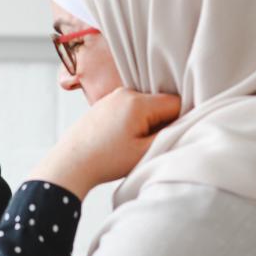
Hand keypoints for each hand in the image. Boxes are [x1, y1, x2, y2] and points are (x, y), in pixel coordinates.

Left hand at [29, 88, 180, 198]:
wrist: (71, 162)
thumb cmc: (107, 160)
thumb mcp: (144, 151)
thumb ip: (169, 134)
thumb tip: (185, 122)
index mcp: (137, 101)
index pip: (176, 103)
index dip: (179, 121)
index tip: (169, 138)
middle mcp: (124, 92)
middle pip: (160, 102)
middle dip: (162, 121)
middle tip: (148, 143)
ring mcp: (112, 97)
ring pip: (145, 106)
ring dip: (147, 122)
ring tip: (132, 142)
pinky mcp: (104, 104)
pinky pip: (129, 108)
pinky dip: (132, 121)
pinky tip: (121, 139)